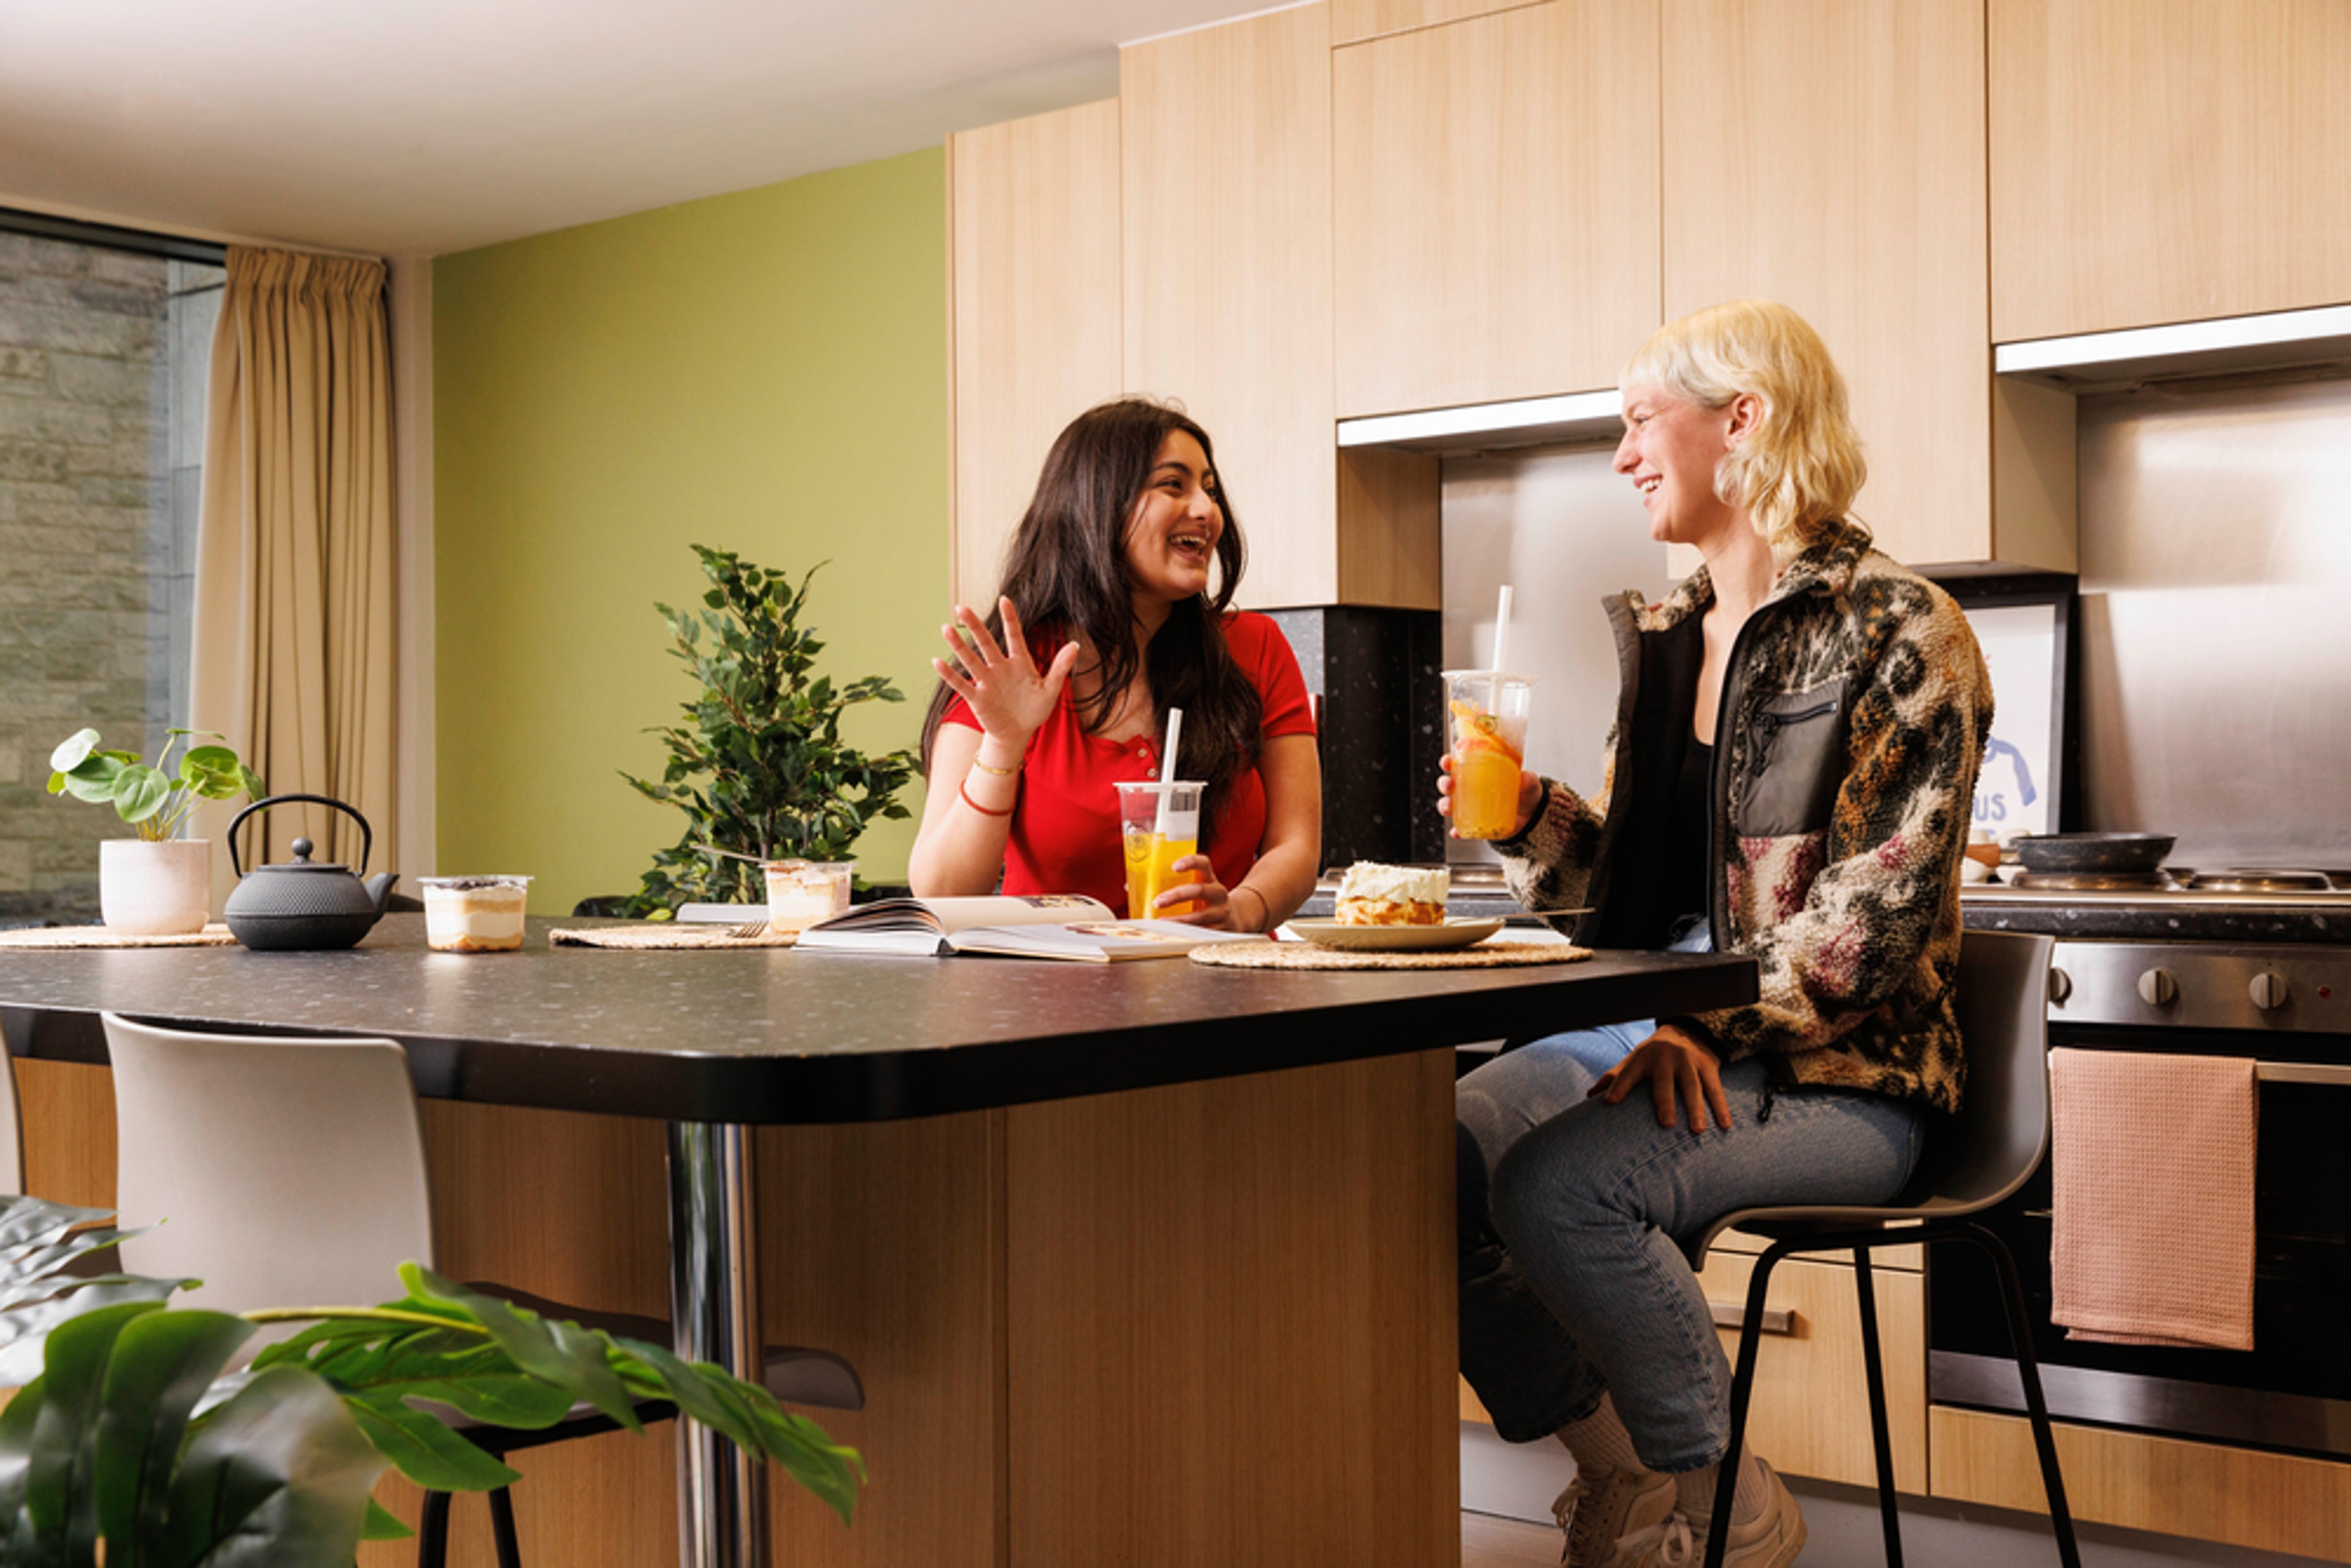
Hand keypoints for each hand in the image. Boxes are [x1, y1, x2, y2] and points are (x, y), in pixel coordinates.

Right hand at [932, 597, 1079, 750]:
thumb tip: (1076, 645)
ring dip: (958, 645)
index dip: (1009, 618)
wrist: (1019, 733)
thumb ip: (1060, 667)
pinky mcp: (977, 697)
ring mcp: (986, 681)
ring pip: (971, 660)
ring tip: (946, 628)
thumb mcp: (1050, 689)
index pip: (1014, 635)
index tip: (1004, 599)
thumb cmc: (1035, 709)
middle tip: (961, 607)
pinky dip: (950, 674)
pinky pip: (961, 684)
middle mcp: (1000, 667)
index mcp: (1019, 662)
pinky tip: (937, 661)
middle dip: (974, 625)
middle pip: (986, 642)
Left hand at [1155, 854, 1236, 927]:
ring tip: (1162, 922)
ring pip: (1201, 916)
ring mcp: (1221, 912)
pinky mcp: (1221, 930)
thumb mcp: (1200, 889)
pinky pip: (1203, 933)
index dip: (1190, 862)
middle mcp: (1218, 893)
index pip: (1203, 863)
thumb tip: (1141, 889)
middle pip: (1198, 890)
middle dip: (1176, 896)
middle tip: (1157, 901)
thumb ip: (1180, 886)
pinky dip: (1187, 935)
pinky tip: (1175, 935)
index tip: (1174, 867)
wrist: (1235, 918)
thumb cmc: (1207, 902)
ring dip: (1179, 920)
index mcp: (1210, 879)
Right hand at [1436, 753, 1540, 838]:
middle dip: (1444, 783)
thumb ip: (1528, 780)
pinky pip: (1460, 828)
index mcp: (1478, 773)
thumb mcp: (1528, 784)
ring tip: (1450, 805)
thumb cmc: (1524, 794)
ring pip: (1449, 805)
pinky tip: (1457, 832)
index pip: (1459, 763)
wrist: (1530, 818)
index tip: (1449, 759)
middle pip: (1449, 784)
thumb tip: (1525, 777)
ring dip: (1445, 805)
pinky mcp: (1474, 825)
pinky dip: (1456, 830)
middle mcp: (1470, 789)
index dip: (1449, 760)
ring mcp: (1470, 808)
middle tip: (1449, 784)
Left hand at [1588, 1024, 1733, 1132]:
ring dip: (1697, 1108)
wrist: (1687, 1031)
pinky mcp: (1708, 1066)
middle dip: (1665, 1101)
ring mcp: (1688, 1061)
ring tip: (1698, 1130)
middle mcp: (1665, 1058)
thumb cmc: (1653, 1055)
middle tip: (1667, 1124)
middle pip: (1665, 1081)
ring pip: (1693, 1085)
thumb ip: (1614, 1078)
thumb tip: (1589, 1096)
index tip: (1610, 1102)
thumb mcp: (1633, 1061)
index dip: (1619, 1086)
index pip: (1628, 1073)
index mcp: (1643, 1058)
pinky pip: (1716, 1088)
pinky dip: (1721, 1107)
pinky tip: (1725, 1125)